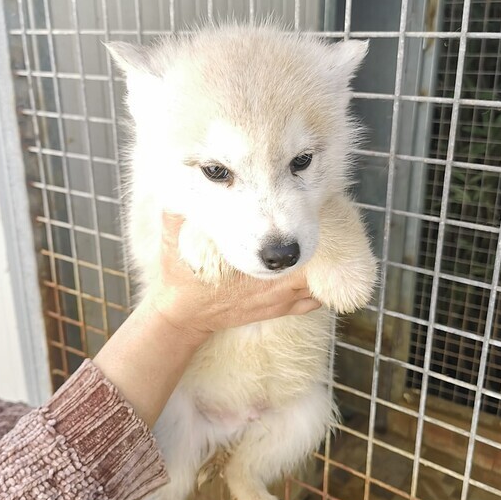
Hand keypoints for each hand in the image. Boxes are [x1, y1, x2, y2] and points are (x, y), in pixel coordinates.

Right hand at [143, 212, 321, 346]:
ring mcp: (279, 301)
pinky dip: (321, 289)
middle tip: (320, 223)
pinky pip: (312, 303)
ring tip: (326, 246)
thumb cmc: (182, 278)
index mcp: (257, 267)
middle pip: (318, 263)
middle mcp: (275, 285)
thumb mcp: (174, 242)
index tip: (309, 208)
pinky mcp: (278, 311)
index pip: (297, 246)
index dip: (308, 226)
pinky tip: (319, 274)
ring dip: (326, 267)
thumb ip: (177, 213)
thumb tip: (176, 183)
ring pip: (320, 284)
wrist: (183, 316)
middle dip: (323, 243)